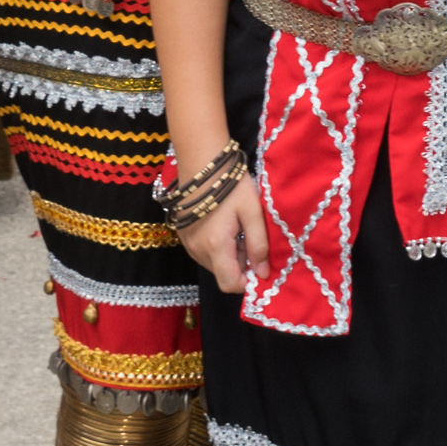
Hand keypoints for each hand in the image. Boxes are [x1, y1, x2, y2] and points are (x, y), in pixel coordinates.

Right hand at [174, 168, 270, 294]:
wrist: (202, 161)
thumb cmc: (231, 184)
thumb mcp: (253, 211)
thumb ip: (259, 245)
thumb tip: (263, 273)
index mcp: (215, 246)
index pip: (230, 285)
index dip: (247, 281)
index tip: (259, 263)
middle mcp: (197, 250)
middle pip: (223, 275)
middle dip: (240, 264)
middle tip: (248, 236)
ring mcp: (188, 244)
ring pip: (213, 265)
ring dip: (229, 255)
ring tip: (236, 228)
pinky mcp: (183, 236)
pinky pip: (204, 253)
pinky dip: (216, 247)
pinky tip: (223, 225)